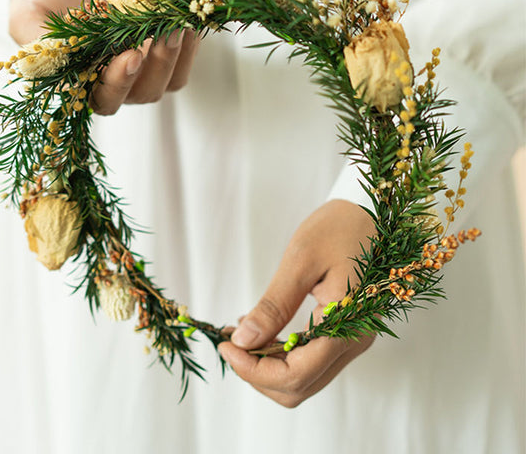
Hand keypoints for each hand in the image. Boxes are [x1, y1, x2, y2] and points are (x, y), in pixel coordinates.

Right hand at [9, 0, 199, 113]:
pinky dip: (192, 40)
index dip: (120, 83)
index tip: (130, 55)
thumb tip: (48, 60)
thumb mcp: (29, 11)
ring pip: (172, 79)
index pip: (106, 98)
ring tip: (182, 22)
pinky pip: (188, 57)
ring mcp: (147, 67)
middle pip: (146, 92)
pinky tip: (190, 16)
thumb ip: (36, 40)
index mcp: (86, 82)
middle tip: (166, 32)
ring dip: (180, 54)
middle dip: (159, 65)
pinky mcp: (167, 49)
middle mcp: (119, 81)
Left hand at [218, 199, 376, 407]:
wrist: (373, 213)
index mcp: (346, 326)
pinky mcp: (347, 332)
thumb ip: (274, 305)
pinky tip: (262, 331)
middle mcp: (353, 342)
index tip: (227, 345)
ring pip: (304, 379)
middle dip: (257, 373)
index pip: (295, 375)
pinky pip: (311, 360)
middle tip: (231, 342)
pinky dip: (281, 355)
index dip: (254, 369)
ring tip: (241, 336)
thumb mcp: (302, 259)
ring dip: (267, 367)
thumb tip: (243, 341)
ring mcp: (352, 340)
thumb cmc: (341, 227)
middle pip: (299, 387)